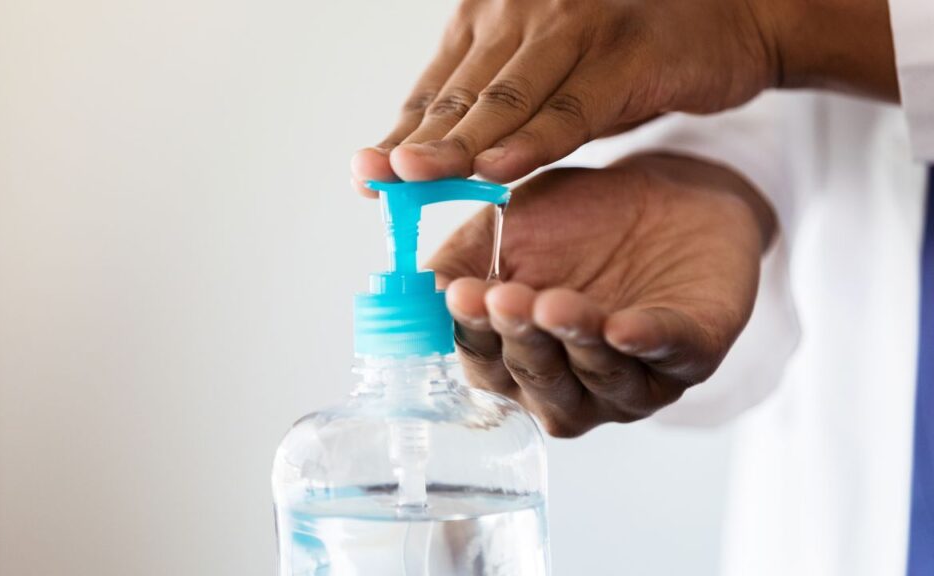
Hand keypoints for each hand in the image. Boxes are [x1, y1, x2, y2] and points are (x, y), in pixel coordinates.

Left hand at [351, 0, 895, 189]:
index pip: (438, 84)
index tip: (367, 173)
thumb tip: (431, 159)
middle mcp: (526, 11)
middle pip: (462, 90)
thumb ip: (494, 111)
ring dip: (461, 142)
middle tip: (378, 176)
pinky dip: (533, 141)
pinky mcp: (626, 53)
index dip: (402, 131)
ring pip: (507, 96)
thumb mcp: (549, 77)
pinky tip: (499, 171)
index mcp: (497, 17)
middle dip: (417, 140)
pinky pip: (572, 107)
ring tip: (418, 175)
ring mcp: (577, 26)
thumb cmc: (626, 53)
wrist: (728, 16)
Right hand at [428, 154, 774, 436]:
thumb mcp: (508, 230)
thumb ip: (463, 259)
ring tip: (554, 303)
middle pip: (540, 380)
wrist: (667, 193)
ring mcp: (635, 377)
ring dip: (575, 342)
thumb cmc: (577, 223)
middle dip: (522, 339)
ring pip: (601, 376)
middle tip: (506, 298)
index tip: (460, 295)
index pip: (487, 363)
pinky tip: (624, 327)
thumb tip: (426, 287)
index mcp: (522, 361)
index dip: (473, 334)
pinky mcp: (693, 352)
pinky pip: (670, 355)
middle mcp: (575, 385)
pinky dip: (646, 342)